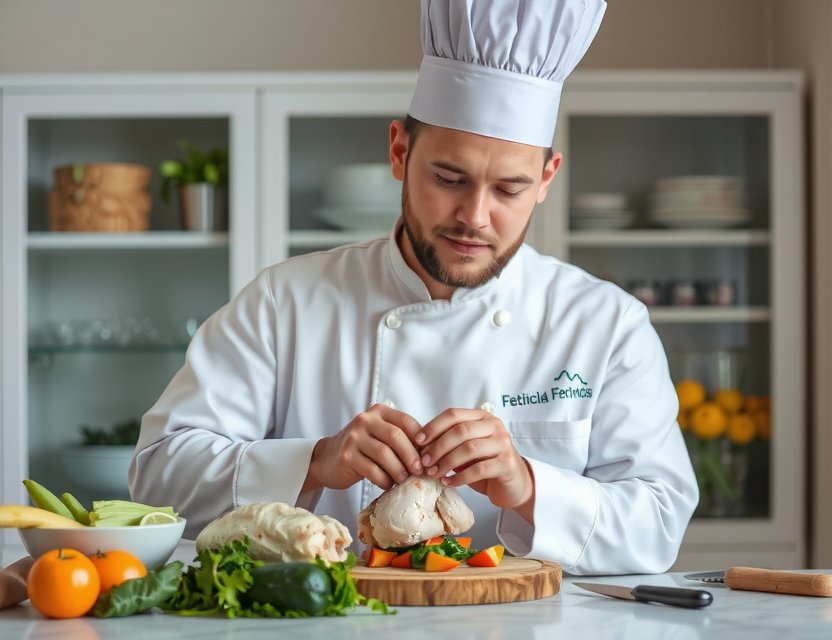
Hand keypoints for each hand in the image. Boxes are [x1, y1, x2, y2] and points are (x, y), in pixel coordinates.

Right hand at [303, 404, 423, 491]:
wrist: (328, 459)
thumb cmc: (363, 449)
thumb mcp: (380, 435)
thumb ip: (401, 438)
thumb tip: (431, 454)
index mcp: (379, 412)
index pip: (406, 421)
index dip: (421, 439)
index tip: (428, 456)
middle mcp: (365, 420)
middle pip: (396, 437)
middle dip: (412, 456)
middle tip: (420, 471)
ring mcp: (354, 437)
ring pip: (384, 454)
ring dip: (399, 470)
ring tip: (404, 480)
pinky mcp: (346, 456)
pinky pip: (371, 470)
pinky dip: (384, 480)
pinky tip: (387, 485)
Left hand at [416, 408, 534, 515]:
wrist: (514, 484)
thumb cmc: (485, 464)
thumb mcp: (466, 449)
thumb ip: (449, 442)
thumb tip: (419, 445)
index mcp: (482, 417)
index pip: (454, 414)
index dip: (433, 426)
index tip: (418, 441)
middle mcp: (494, 426)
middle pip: (460, 431)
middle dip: (438, 446)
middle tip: (424, 462)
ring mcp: (503, 444)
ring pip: (469, 449)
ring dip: (447, 462)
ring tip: (434, 473)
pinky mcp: (507, 464)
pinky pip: (479, 469)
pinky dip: (459, 477)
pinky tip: (448, 482)